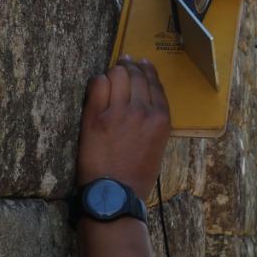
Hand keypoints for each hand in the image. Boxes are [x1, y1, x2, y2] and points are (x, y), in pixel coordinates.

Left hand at [77, 58, 170, 199]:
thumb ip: (154, 122)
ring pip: (117, 75)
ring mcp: (118, 112)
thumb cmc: (137, 176)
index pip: (155, 84)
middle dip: (130, 66)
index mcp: (161, 119)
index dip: (147, 70)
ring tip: (111, 72)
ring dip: (114, 72)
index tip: (142, 62)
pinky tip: (98, 84)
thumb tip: (143, 103)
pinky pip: (97, 85)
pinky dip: (98, 81)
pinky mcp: (96, 117)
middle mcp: (142, 111)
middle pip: (136, 75)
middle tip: (124, 61)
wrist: (114, 194)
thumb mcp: (158, 146)